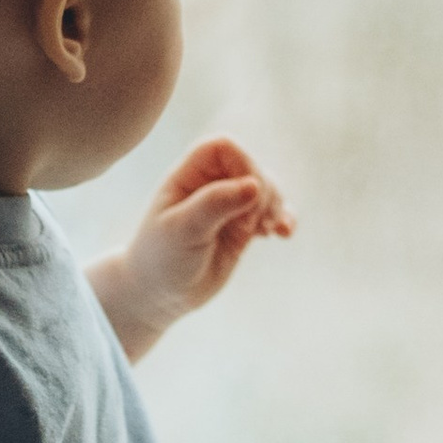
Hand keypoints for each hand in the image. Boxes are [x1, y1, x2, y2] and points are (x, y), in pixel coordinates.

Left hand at [91, 137, 294, 361]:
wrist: (158, 294)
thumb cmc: (160, 258)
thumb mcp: (182, 230)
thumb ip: (214, 204)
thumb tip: (254, 185)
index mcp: (188, 176)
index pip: (224, 147)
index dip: (244, 163)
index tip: (247, 195)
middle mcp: (210, 186)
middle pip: (251, 166)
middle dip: (262, 192)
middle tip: (247, 226)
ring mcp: (228, 206)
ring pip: (266, 188)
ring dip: (276, 205)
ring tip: (269, 230)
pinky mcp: (242, 228)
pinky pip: (272, 213)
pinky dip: (284, 220)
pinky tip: (284, 234)